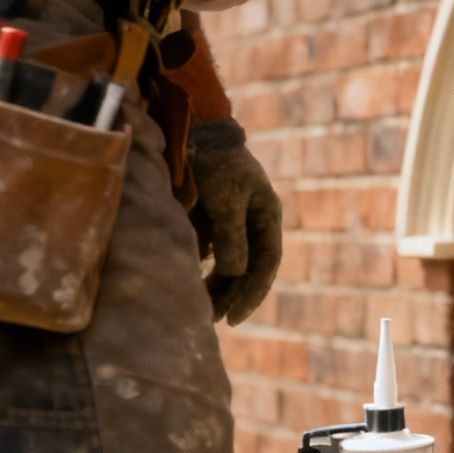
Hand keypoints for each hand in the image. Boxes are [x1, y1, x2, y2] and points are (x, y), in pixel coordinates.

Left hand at [187, 118, 282, 325]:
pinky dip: (198, 262)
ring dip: (215, 282)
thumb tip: (235, 274)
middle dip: (232, 294)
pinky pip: (207, 246)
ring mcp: (231, 217)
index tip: (235, 316)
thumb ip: (231, 237)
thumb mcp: (227, 200)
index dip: (253, 292)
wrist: (195, 132)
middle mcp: (253, 220)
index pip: (266, 263)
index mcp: (268, 215)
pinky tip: (185, 276)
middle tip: (213, 320)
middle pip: (248, 266)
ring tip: (198, 306)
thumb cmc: (216, 164)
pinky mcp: (209, 214)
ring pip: (227, 259)